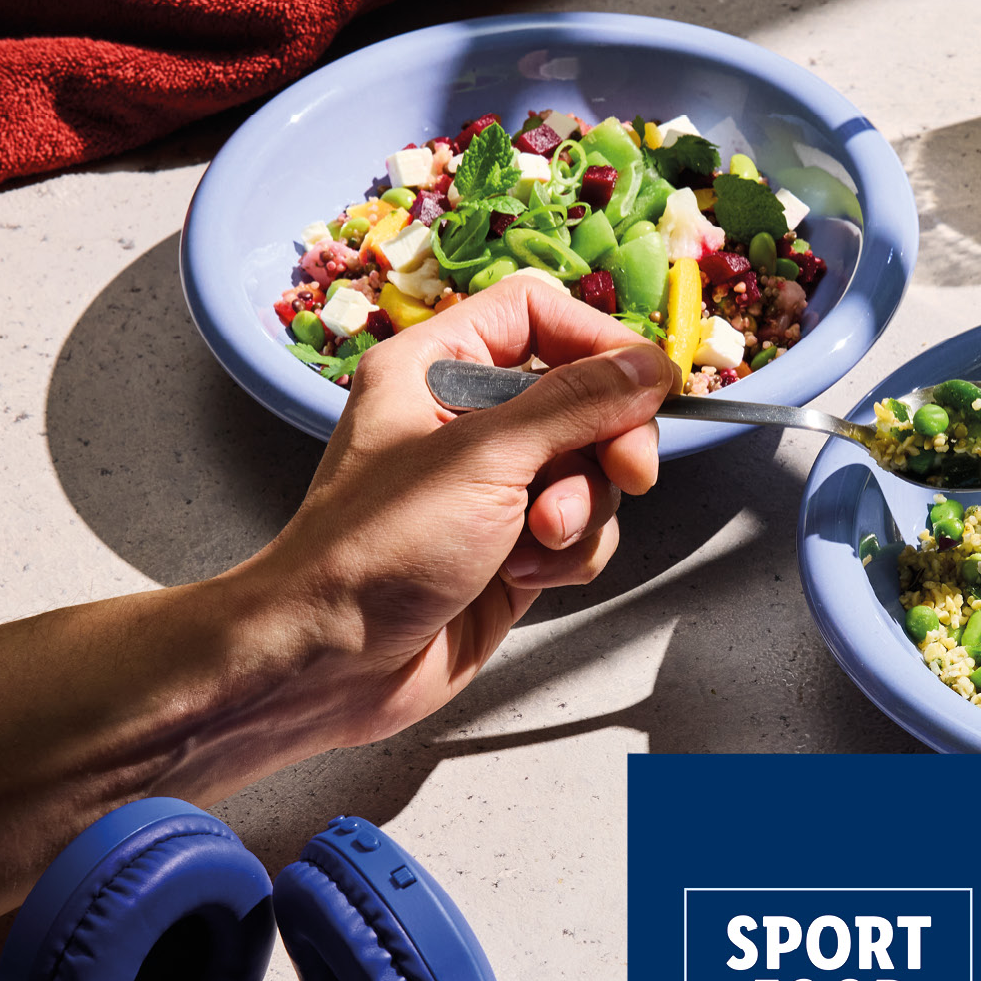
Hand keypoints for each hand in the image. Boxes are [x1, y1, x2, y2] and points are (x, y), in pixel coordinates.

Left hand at [239, 275, 675, 748]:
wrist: (331, 664)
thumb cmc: (373, 551)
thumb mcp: (483, 458)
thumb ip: (576, 405)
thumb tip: (648, 367)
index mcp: (436, 366)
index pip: (539, 316)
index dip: (599, 343)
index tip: (646, 386)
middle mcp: (467, 420)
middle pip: (583, 398)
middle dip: (607, 444)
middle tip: (624, 474)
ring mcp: (494, 489)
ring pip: (592, 473)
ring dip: (582, 512)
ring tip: (535, 542)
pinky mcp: (515, 550)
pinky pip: (582, 533)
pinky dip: (569, 557)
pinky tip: (523, 576)